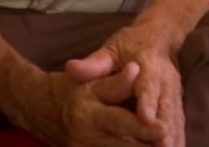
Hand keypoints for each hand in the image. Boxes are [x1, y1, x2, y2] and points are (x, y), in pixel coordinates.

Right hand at [27, 62, 163, 146]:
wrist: (39, 108)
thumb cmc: (70, 88)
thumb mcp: (92, 80)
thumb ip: (116, 81)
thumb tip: (136, 70)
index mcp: (88, 114)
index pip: (122, 123)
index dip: (145, 127)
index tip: (164, 128)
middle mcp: (85, 138)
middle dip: (148, 146)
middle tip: (169, 144)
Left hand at [67, 24, 185, 146]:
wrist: (160, 38)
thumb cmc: (130, 45)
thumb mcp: (111, 49)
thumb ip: (95, 63)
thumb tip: (71, 69)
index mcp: (149, 66)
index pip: (147, 86)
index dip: (147, 102)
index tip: (145, 118)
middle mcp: (166, 82)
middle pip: (166, 108)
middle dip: (164, 129)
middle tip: (161, 146)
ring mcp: (174, 96)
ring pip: (175, 121)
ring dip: (173, 140)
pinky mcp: (176, 107)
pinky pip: (179, 127)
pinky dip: (177, 141)